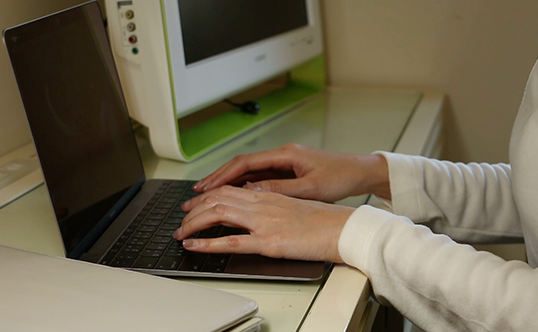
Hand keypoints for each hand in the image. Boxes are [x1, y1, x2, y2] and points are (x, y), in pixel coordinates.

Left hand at [173, 185, 354, 262]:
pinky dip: (206, 243)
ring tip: (180, 232)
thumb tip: (254, 210)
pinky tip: (193, 245)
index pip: (228, 189)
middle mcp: (262, 203)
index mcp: (268, 194)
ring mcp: (263, 221)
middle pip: (217, 198)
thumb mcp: (293, 206)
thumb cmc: (324, 220)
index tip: (194, 203)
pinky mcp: (269, 241)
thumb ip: (271, 205)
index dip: (206, 195)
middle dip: (193, 209)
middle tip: (181, 219)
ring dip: (193, 223)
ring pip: (217, 214)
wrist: (344, 228)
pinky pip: (230, 241)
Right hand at [192, 143, 390, 201]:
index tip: (206, 186)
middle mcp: (281, 155)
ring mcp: (283, 163)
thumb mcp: (310, 188)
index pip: (245, 162)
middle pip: (241, 165)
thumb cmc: (340, 177)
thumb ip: (280, 189)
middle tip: (197, 191)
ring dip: (228, 182)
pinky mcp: (288, 171)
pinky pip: (259, 177)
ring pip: (248, 171)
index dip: (222, 174)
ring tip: (208, 194)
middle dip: (218, 177)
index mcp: (285, 154)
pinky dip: (243, 186)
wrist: (360, 172)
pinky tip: (233, 196)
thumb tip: (251, 191)